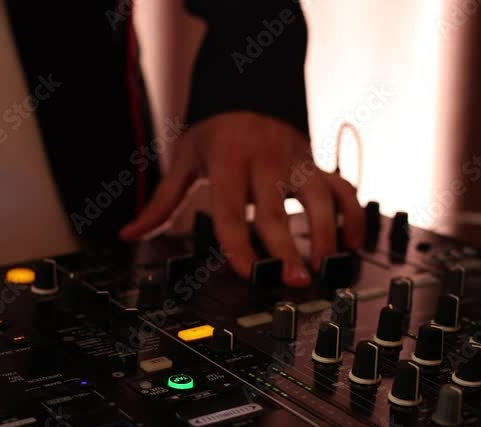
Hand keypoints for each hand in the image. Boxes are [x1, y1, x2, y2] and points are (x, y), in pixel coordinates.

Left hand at [120, 112, 363, 286]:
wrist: (248, 90)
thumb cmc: (212, 133)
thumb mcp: (183, 161)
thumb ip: (161, 203)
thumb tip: (129, 234)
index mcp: (227, 162)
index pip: (232, 212)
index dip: (239, 246)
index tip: (248, 274)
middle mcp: (264, 160)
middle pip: (276, 212)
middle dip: (288, 250)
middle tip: (296, 282)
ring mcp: (295, 160)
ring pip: (319, 198)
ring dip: (327, 234)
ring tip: (325, 267)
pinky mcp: (315, 162)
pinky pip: (341, 188)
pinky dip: (352, 214)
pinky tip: (351, 243)